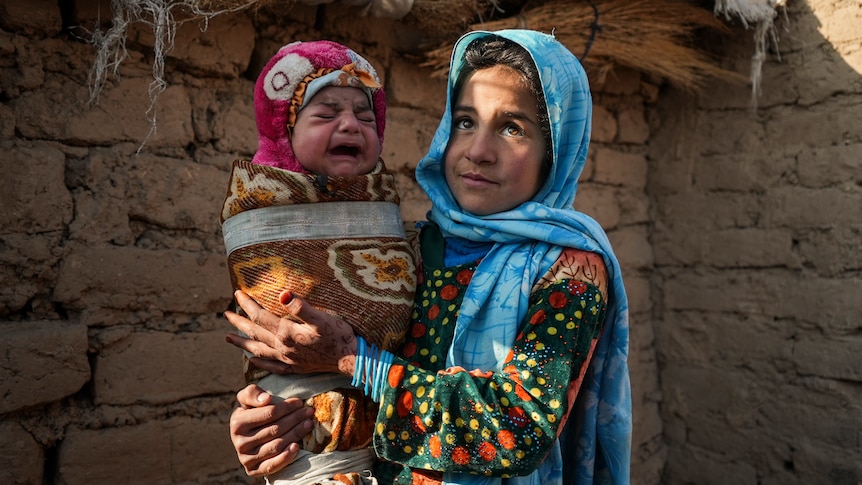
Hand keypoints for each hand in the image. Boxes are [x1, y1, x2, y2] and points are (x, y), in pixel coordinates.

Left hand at [224, 290, 357, 375]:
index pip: (261, 316)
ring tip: (228, 338)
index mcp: (287, 333)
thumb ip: (301, 307)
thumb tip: (282, 294)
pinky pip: (271, 366)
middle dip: (239, 322)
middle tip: (225, 314)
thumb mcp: (321, 318)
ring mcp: (288, 360)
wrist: (351, 360)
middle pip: (255, 333)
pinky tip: (252, 359)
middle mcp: (283, 348)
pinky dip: (259, 362)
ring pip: (258, 350)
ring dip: (242, 343)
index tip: (237, 293)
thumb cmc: (339, 336)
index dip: (248, 304)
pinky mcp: (295, 368)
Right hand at [229, 384, 314, 475]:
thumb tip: (266, 399)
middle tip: (309, 412)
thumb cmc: (252, 412)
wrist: (248, 435)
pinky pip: (271, 466)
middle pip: (275, 429)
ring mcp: (245, 458)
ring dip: (295, 434)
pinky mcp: (253, 470)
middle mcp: (239, 442)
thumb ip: (253, 393)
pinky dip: (285, 457)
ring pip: (276, 445)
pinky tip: (297, 446)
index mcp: (237, 423)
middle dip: (295, 419)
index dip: (287, 407)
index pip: (269, 413)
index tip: (299, 402)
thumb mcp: (248, 399)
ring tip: (308, 424)